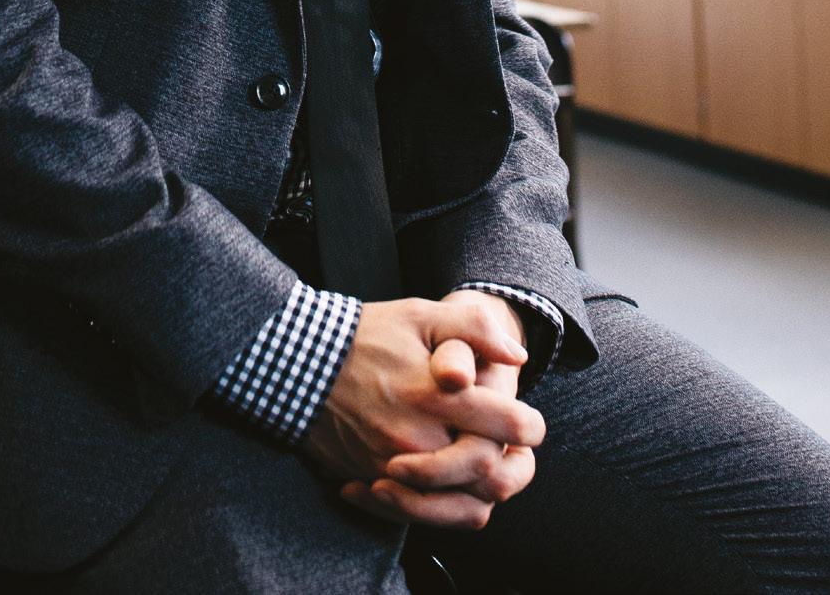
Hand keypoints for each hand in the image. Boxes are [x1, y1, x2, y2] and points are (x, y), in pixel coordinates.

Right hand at [302, 293, 543, 532]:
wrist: (299, 364)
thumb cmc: (366, 336)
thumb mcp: (420, 315)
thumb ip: (472, 328)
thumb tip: (517, 356)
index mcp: (435, 395)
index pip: (506, 426)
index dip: (530, 426)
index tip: (531, 422)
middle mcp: (416, 438)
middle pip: (488, 474)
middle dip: (512, 462)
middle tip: (514, 446)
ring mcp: (393, 467)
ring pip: (460, 506)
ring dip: (482, 491)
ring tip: (488, 468)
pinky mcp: (374, 481)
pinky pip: (423, 515)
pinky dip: (444, 508)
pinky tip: (448, 483)